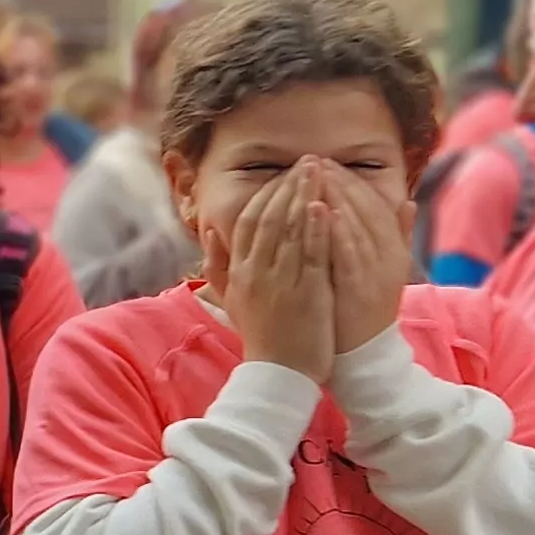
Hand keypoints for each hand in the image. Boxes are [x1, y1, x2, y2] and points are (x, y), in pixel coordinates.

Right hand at [225, 170, 334, 383]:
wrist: (276, 376)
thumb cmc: (260, 337)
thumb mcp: (230, 299)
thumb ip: (217, 265)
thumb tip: (210, 232)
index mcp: (241, 270)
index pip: (250, 220)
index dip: (268, 192)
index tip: (286, 172)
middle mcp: (257, 271)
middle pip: (271, 217)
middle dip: (290, 184)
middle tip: (308, 159)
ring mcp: (281, 282)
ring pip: (292, 230)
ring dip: (306, 196)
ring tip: (320, 170)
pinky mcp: (306, 294)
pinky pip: (311, 255)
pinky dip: (317, 229)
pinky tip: (325, 206)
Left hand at [304, 158, 405, 355]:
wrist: (362, 355)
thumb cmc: (364, 309)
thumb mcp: (384, 269)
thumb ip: (396, 236)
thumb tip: (408, 201)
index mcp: (394, 250)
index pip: (375, 204)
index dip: (352, 181)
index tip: (328, 163)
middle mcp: (389, 257)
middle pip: (366, 209)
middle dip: (341, 182)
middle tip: (316, 160)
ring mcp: (375, 273)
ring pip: (358, 226)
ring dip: (338, 198)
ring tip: (317, 176)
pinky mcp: (358, 289)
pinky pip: (348, 254)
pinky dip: (337, 231)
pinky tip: (321, 212)